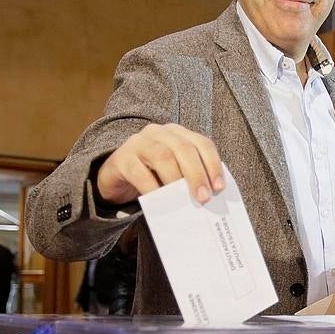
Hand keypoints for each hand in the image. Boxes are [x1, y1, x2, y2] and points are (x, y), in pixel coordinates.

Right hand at [95, 123, 223, 205]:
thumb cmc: (151, 177)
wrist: (115, 179)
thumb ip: (189, 178)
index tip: (219, 187)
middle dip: (197, 174)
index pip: (202, 143)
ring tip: (184, 201)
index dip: (213, 164)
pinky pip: (139, 173)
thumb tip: (209, 196)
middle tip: (203, 198)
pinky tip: (160, 201)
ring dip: (176, 180)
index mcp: (177, 134)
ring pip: (163, 156)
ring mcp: (138, 142)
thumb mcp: (173, 174)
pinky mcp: (121, 158)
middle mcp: (159, 133)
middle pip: (184, 148)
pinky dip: (152, 188)